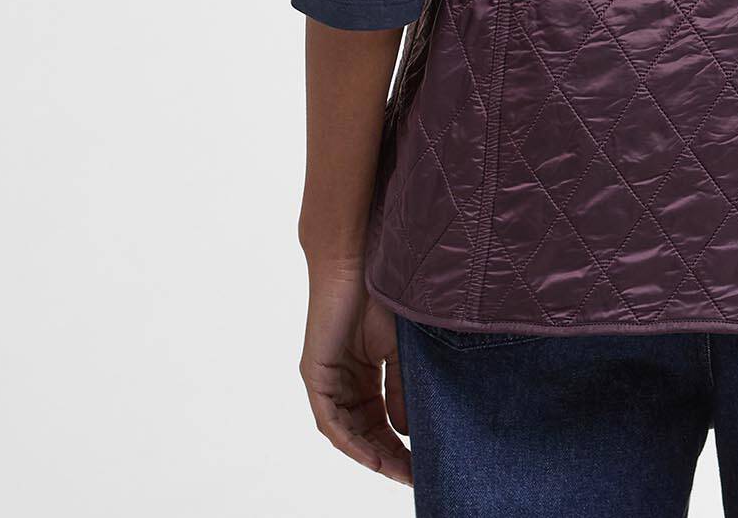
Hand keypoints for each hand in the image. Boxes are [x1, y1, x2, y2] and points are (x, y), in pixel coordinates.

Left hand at [300, 259, 410, 484]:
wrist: (356, 262)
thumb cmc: (380, 295)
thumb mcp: (398, 350)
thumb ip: (400, 389)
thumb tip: (406, 432)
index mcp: (362, 375)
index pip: (380, 420)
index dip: (399, 445)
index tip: (422, 463)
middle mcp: (341, 383)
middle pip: (363, 432)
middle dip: (388, 457)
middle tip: (413, 476)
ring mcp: (326, 381)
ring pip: (346, 432)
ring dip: (371, 455)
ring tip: (398, 472)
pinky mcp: (314, 375)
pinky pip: (330, 421)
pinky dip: (351, 441)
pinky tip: (372, 456)